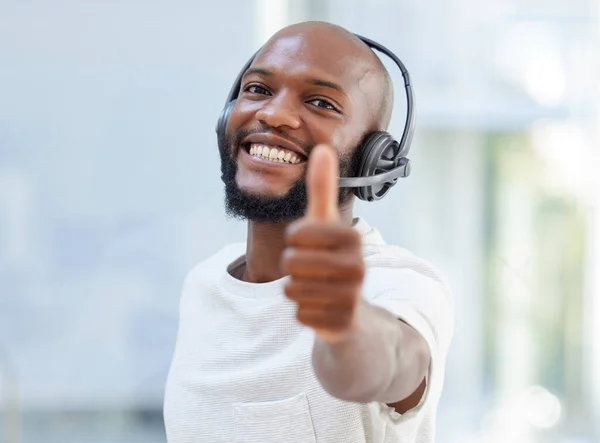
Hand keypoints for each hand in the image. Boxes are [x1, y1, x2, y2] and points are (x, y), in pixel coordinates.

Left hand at [281, 144, 365, 342]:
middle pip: (291, 263)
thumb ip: (322, 189)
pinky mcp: (343, 323)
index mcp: (352, 238)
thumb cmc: (332, 260)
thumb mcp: (326, 225)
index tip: (308, 245)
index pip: (296, 235)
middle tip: (310, 270)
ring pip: (291, 290)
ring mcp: (352, 296)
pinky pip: (300, 315)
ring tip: (315, 289)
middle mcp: (357, 266)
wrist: (351, 312)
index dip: (294, 241)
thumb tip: (323, 147)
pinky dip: (303, 313)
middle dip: (292, 268)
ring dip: (295, 291)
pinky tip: (320, 309)